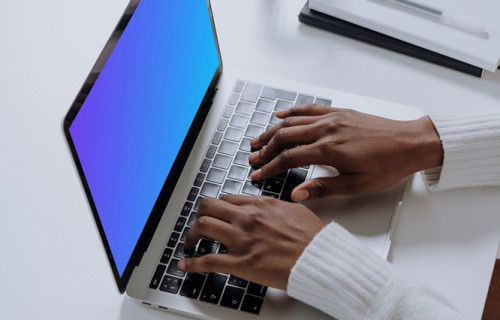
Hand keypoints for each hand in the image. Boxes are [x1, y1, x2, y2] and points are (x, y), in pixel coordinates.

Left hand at [178, 195, 324, 289]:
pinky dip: (192, 263)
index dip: (216, 206)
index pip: (227, 198)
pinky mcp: (241, 263)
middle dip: (199, 214)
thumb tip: (266, 207)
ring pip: (203, 226)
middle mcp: (247, 218)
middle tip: (198, 224)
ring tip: (191, 242)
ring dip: (191, 234)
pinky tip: (185, 265)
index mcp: (260, 205)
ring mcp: (242, 239)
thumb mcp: (294, 210)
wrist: (319, 258)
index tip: (214, 212)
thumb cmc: (312, 237)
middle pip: (208, 206)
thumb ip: (274, 206)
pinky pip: (208, 261)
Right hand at [249, 105, 442, 200]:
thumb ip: (323, 188)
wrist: (411, 143)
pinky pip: (309, 108)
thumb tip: (297, 195)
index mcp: (329, 150)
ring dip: (272, 130)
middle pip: (284, 137)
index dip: (269, 167)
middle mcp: (327, 130)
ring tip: (258, 140)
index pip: (288, 158)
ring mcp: (332, 118)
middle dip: (265, 149)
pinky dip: (291, 111)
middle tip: (252, 158)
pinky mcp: (339, 112)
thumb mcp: (356, 185)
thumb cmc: (388, 165)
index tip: (258, 174)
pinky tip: (280, 115)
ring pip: (292, 121)